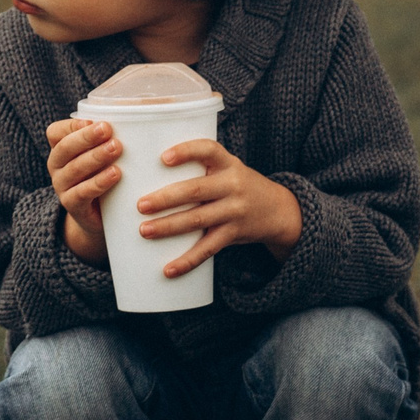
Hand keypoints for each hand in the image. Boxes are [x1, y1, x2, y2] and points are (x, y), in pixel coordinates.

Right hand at [44, 118, 120, 264]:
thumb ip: (111, 137)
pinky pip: (82, 193)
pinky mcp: (73, 206)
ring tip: (116, 148)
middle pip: (65, 148)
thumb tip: (146, 112)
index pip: (56, 132)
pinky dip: (99, 182)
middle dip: (87, 138)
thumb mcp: (103, 155)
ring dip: (95, 157)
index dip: (72, 126)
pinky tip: (115, 174)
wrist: (98, 217)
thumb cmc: (103, 175)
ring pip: (74, 169)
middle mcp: (57, 166)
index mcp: (61, 149)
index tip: (94, 120)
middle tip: (108, 130)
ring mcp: (62, 187)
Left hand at [132, 138, 303, 277]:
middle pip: (196, 190)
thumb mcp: (229, 168)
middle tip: (141, 205)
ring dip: (169, 226)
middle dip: (166, 198)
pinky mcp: (233, 234)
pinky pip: (208, 249)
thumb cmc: (239, 186)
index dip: (187, 152)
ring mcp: (235, 211)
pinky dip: (187, 261)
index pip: (208, 150)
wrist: (279, 211)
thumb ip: (200, 167)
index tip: (164, 158)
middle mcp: (233, 185)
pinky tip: (168, 270)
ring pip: (197, 220)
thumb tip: (148, 171)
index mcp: (228, 163)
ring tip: (144, 230)